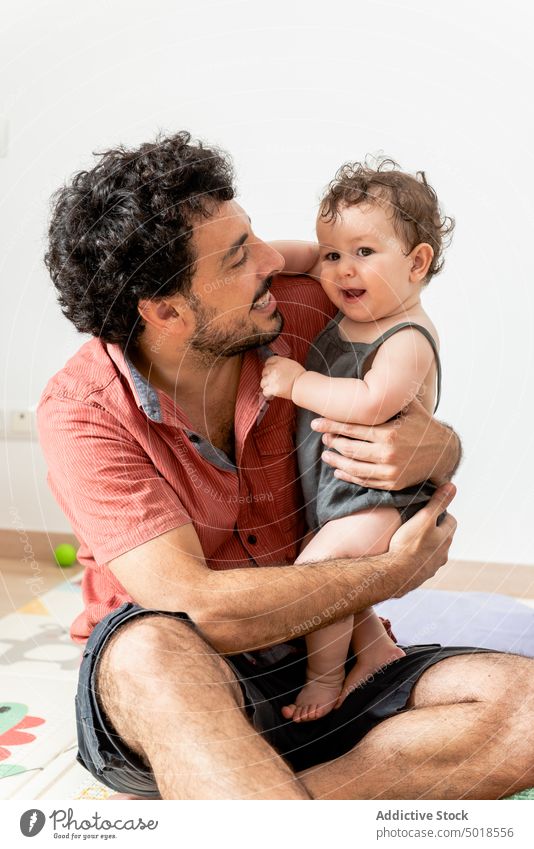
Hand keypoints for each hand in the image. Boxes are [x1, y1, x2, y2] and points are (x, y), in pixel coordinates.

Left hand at [261, 356, 305, 400]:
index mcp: (280, 361)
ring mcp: (272, 379)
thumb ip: (282, 364)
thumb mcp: (292, 364)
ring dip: (267, 384)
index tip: (270, 369)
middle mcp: (274, 369)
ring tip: (272, 387)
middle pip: (264, 371)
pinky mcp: (272, 388)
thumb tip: (278, 367)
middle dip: (268, 375)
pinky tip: (271, 393)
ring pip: (263, 382)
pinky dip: (268, 393)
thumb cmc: (301, 376)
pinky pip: (265, 391)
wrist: (303, 385)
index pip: (269, 361)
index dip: (269, 366)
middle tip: (272, 379)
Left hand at [313, 397, 460, 489]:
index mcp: (389, 432)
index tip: (316, 423)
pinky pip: (365, 481)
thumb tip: (374, 372)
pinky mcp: (392, 483)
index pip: (352, 428)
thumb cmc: (423, 426)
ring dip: (336, 461)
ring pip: (354, 467)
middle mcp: (388, 453)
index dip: (331, 425)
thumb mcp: (409, 407)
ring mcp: (390, 471)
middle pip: (349, 448)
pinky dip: (349, 476)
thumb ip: (390, 396)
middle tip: (321, 438)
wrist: (445, 453)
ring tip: (325, 455)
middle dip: (332, 442)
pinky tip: (339, 470)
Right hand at [387, 484, 456, 595]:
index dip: (442, 513)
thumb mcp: (424, 517)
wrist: (396, 573)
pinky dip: (416, 560)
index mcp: (445, 538)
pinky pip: (421, 565)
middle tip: (419, 524)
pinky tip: (405, 557)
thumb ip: (438, 502)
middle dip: (435, 530)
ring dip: (426, 546)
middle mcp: (442, 554)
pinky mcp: (420, 576)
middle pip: (443, 537)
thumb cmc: (409, 544)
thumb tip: (452, 486)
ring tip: (411, 541)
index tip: (430, 511)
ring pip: (433, 552)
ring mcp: (432, 567)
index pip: (451, 521)